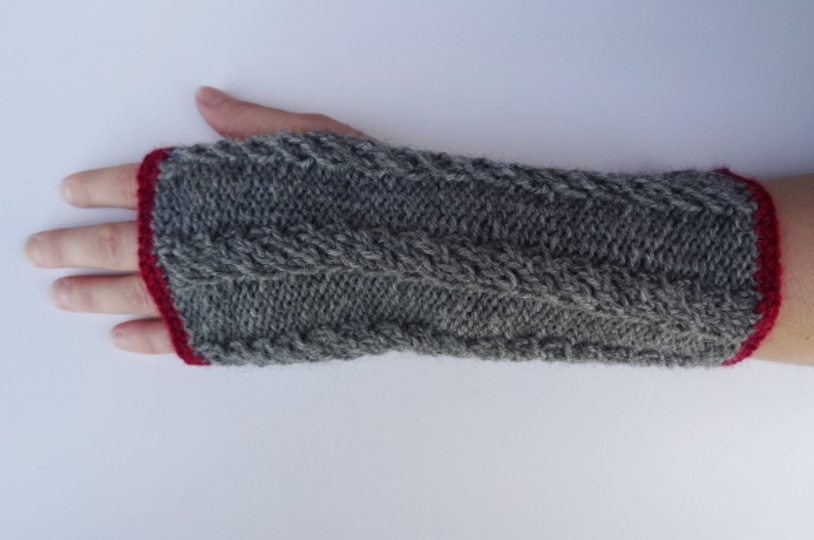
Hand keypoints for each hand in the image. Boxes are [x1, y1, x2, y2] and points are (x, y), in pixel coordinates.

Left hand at [23, 86, 373, 355]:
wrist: (394, 255)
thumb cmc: (356, 192)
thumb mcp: (309, 138)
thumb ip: (249, 126)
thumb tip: (204, 104)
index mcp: (206, 189)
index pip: (133, 185)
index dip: (96, 188)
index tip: (69, 192)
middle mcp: (193, 242)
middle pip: (112, 245)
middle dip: (70, 247)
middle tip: (39, 251)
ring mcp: (206, 292)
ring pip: (130, 295)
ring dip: (90, 295)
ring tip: (61, 295)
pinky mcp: (231, 330)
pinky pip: (174, 338)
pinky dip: (143, 339)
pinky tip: (121, 339)